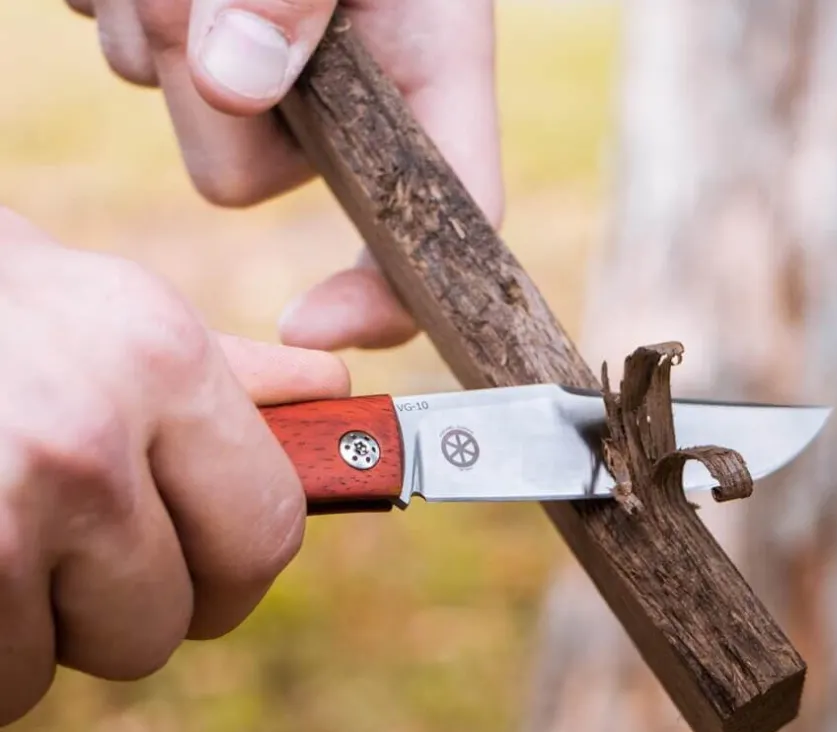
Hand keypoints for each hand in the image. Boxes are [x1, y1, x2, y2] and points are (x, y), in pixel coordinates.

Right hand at [0, 209, 349, 724]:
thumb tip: (331, 390)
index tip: (198, 575)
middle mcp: (80, 439)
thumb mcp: (89, 306)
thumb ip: (217, 371)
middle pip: (159, 625)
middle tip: (50, 547)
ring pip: (42, 670)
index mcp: (153, 359)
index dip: (230, 575)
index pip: (267, 534)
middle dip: (111, 611)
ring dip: (10, 631)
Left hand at [65, 0, 502, 352]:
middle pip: (243, 176)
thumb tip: (229, 80)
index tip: (314, 323)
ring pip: (173, 106)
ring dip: (152, 19)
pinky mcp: (185, 32)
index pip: (440, 220)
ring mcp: (260, 62)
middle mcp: (347, 84)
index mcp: (427, 66)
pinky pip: (122, 43)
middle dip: (205, 93)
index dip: (388, 296)